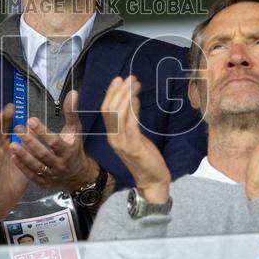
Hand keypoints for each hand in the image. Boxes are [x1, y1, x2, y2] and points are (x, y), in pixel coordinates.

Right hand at [0, 105, 29, 238]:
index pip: (9, 131)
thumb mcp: (24, 163)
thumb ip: (28, 149)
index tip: (15, 106)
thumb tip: (35, 133)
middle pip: (0, 133)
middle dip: (3, 120)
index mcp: (7, 150)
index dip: (11, 119)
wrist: (3, 201)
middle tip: (8, 106)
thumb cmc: (13, 181)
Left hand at [11, 91, 98, 192]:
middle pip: (43, 154)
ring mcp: (52, 175)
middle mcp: (60, 164)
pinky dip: (23, 167)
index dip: (42, 131)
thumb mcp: (75, 130)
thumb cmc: (74, 147)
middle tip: (17, 130)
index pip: (54, 141)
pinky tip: (13, 157)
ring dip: (23, 156)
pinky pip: (32, 175)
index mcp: (68, 150)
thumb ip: (71, 112)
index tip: (31, 120)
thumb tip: (72, 92)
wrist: (79, 175)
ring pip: (36, 166)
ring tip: (12, 144)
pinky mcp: (45, 183)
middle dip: (30, 142)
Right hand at [102, 76, 170, 203]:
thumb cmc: (145, 158)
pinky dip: (132, 109)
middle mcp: (113, 138)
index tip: (118, 79)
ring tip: (134, 84)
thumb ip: (131, 121)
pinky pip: (130, 124)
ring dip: (126, 96)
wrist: (152, 180)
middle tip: (129, 78)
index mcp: (112, 135)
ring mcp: (121, 143)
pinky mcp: (133, 146)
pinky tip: (137, 99)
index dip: (111, 93)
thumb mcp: (135, 136)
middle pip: (110, 109)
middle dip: (119, 91)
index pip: (106, 110)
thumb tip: (132, 100)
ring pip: (118, 114)